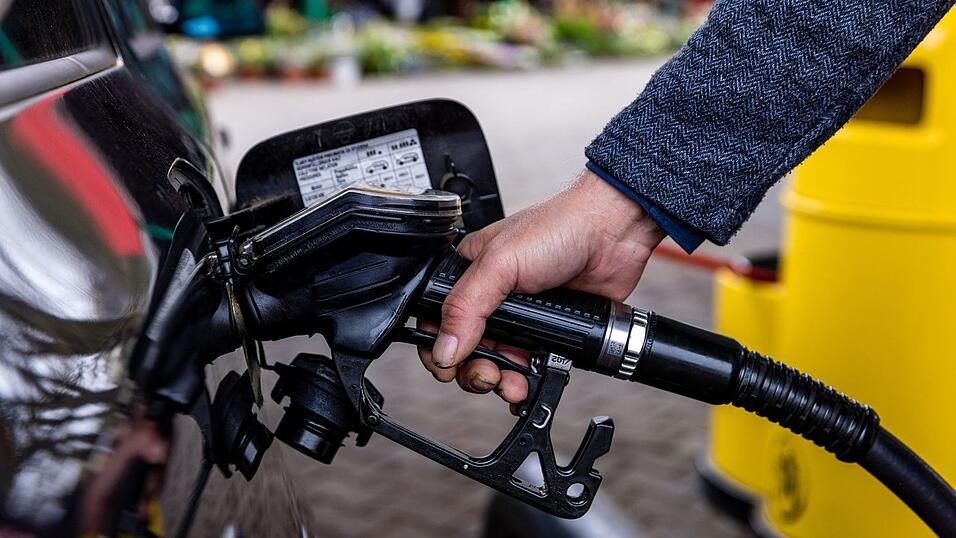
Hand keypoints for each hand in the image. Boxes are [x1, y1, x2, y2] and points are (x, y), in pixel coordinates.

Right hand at [417, 169, 664, 402]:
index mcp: (470, 275)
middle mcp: (492, 298)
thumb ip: (466, 307)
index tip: (447, 366)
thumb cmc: (558, 228)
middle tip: (486, 375)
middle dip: (471, 370)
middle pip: (465, 350)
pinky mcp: (549, 333)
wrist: (613, 234)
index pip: (437, 318)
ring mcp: (521, 318)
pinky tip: (527, 383)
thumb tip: (444, 348)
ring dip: (498, 381)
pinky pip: (528, 367)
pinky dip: (525, 381)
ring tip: (509, 383)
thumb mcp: (499, 263)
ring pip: (496, 363)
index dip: (437, 347)